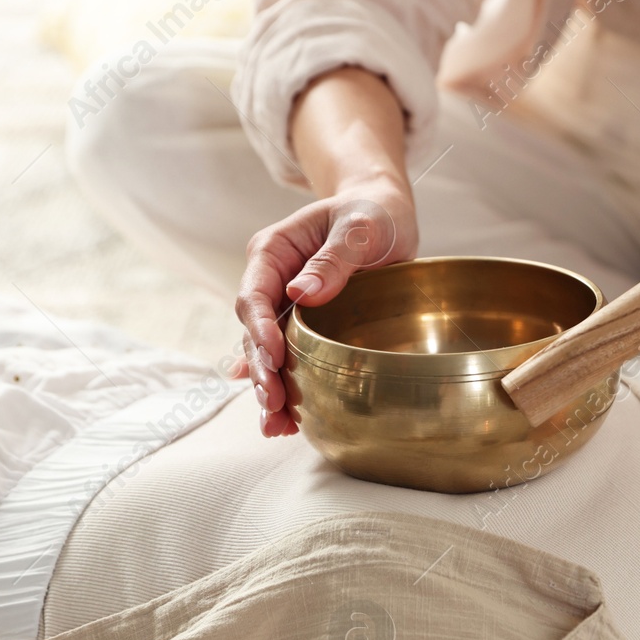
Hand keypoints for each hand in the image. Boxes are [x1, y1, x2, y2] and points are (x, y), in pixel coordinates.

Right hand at [233, 178, 417, 435]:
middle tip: (273, 403)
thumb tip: (301, 294)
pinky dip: (287, 386)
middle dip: (262, 370)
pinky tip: (285, 422)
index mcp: (274, 252)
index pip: (255, 296)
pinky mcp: (304, 326)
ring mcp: (285, 306)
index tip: (274, 357)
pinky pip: (289, 358)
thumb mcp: (359, 227)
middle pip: (255, 332)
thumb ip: (333, 259)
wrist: (385, 215)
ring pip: (268, 353)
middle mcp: (272, 282)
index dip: (260, 330)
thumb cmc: (372, 213)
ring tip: (276, 426)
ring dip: (270, 388)